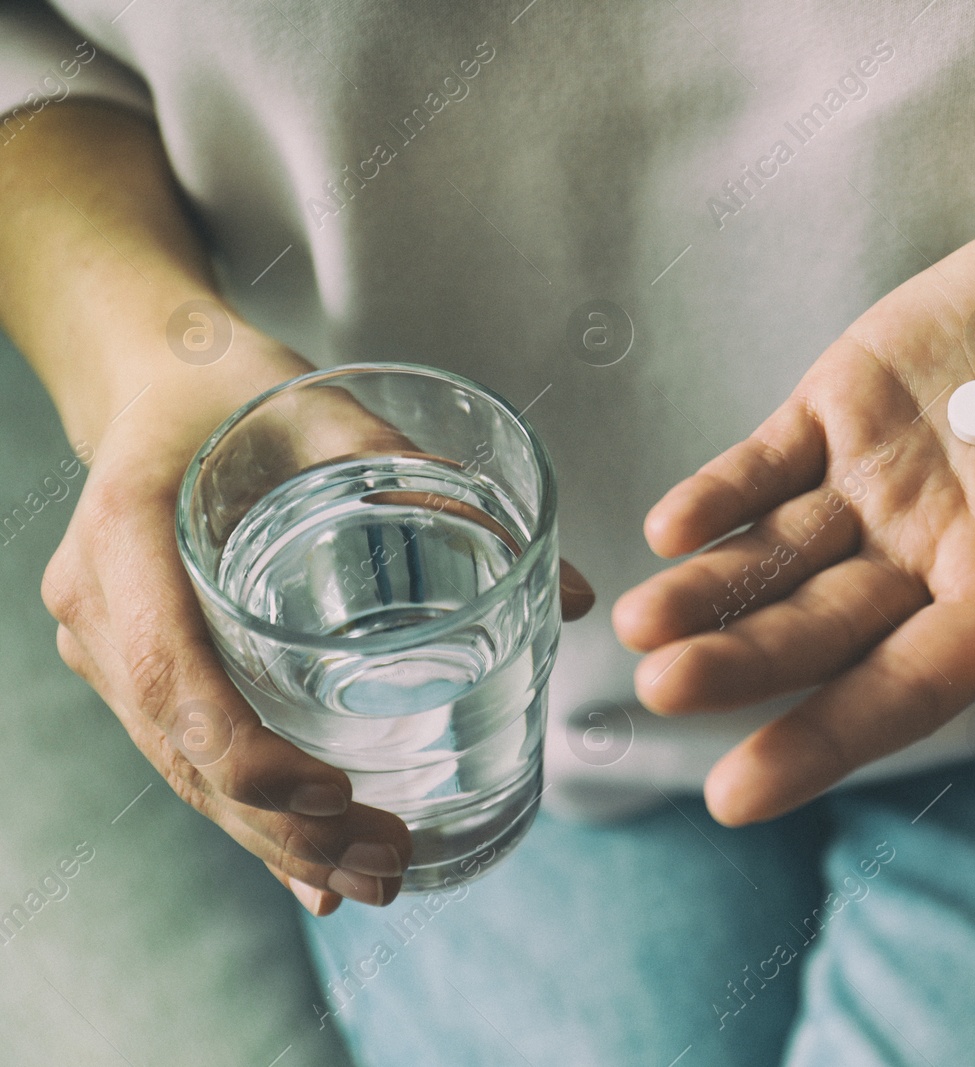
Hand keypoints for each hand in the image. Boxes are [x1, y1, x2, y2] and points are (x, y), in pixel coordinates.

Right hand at [43, 331, 594, 914]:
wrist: (154, 380)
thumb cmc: (244, 391)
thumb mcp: (336, 417)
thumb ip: (445, 493)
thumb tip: (577, 598)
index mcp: (129, 528)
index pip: (171, 669)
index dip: (245, 749)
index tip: (333, 793)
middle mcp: (99, 601)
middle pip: (179, 745)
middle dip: (281, 825)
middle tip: (388, 864)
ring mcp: (105, 643)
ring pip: (180, 769)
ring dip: (272, 841)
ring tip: (373, 881)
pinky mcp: (133, 666)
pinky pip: (183, 755)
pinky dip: (250, 819)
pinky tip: (312, 877)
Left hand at [614, 147, 974, 825]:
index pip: (897, 689)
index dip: (819, 740)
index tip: (736, 793)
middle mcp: (927, 557)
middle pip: (817, 628)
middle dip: (740, 663)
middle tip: (662, 690)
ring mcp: (878, 483)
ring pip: (776, 552)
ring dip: (710, 589)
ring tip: (642, 622)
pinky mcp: (845, 407)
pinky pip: (769, 459)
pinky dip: (723, 490)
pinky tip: (670, 526)